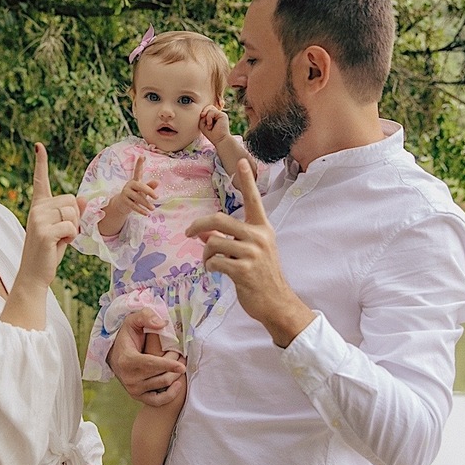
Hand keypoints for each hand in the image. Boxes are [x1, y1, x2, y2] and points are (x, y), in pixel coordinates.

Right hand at [18, 142, 84, 287]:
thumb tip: (85, 200)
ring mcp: (38, 219)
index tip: (39, 146)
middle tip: (61, 234)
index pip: (41, 181)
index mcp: (39, 206)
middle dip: (74, 219)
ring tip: (59, 240)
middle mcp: (36, 209)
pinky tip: (59, 245)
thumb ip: (72, 214)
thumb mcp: (64, 229)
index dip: (41, 163)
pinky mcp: (44, 232)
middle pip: (71, 201)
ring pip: (73, 213)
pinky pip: (71, 227)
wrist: (35, 273)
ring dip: (73, 229)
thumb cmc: (50, 250)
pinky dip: (71, 238)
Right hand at [107, 308, 185, 405]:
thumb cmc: (128, 336)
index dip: (167, 365)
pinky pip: (157, 401)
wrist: (116, 356)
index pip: (150, 364)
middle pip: (160, 376)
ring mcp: (133, 389)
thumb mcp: (133, 321)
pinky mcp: (137, 396)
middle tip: (183, 357)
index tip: (182, 366)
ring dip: (175, 376)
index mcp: (127, 359)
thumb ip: (146, 317)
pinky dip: (170, 395)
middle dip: (175, 367)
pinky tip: (177, 384)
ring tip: (181, 366)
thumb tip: (162, 324)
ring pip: (162, 385)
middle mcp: (129, 377)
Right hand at [115, 156, 158, 217]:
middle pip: (140, 186)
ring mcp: (126, 192)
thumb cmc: (135, 195)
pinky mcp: (124, 201)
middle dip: (149, 191)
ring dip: (146, 204)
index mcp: (135, 181)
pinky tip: (147, 213)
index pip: (138, 171)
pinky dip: (141, 210)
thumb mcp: (143, 191)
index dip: (139, 164)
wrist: (122, 204)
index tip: (142, 156)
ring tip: (153, 208)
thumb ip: (150, 186)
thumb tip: (157, 182)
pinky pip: (133, 206)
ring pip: (137, 198)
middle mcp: (130, 185)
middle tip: (157, 197)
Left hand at [185, 159, 312, 346]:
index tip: (242, 162)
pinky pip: (214, 261)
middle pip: (219, 220)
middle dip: (198, 226)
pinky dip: (209, 267)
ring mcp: (252, 253)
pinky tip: (216, 272)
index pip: (253, 200)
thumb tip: (204, 234)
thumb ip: (229, 239)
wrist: (276, 303)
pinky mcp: (244, 270)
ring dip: (205, 254)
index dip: (247, 181)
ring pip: (213, 242)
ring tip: (210, 263)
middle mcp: (259, 236)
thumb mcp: (249, 252)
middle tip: (188, 233)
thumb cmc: (261, 276)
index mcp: (262, 228)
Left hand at [199, 104, 230, 143]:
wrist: (219, 140)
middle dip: (204, 111)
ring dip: (207, 117)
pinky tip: (210, 124)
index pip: (208, 109)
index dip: (203, 111)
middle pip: (209, 107)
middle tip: (202, 116)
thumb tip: (203, 113)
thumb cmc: (211, 134)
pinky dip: (209, 117)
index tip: (201, 116)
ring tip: (209, 125)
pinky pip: (212, 111)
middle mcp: (218, 115)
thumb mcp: (203, 125)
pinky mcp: (223, 115)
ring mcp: (221, 114)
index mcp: (214, 117)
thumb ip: (202, 117)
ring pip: (210, 108)